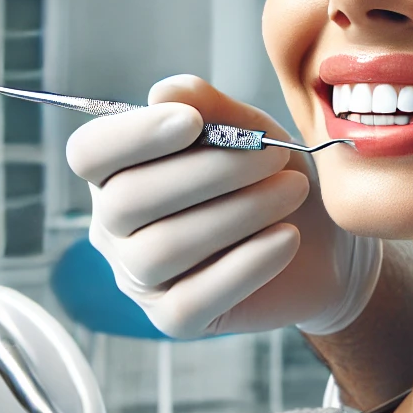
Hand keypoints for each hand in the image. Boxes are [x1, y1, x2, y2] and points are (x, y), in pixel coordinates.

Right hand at [65, 75, 379, 337]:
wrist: (322, 242)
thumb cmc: (270, 177)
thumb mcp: (249, 129)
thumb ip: (210, 107)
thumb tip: (164, 93)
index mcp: (117, 171)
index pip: (90, 153)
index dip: (132, 136)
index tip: (191, 122)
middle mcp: (114, 227)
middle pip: (128, 200)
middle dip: (208, 172)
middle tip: (273, 158)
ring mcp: (139, 278)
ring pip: (163, 248)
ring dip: (236, 213)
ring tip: (292, 191)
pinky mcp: (173, 319)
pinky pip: (194, 297)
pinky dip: (246, 264)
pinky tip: (286, 238)